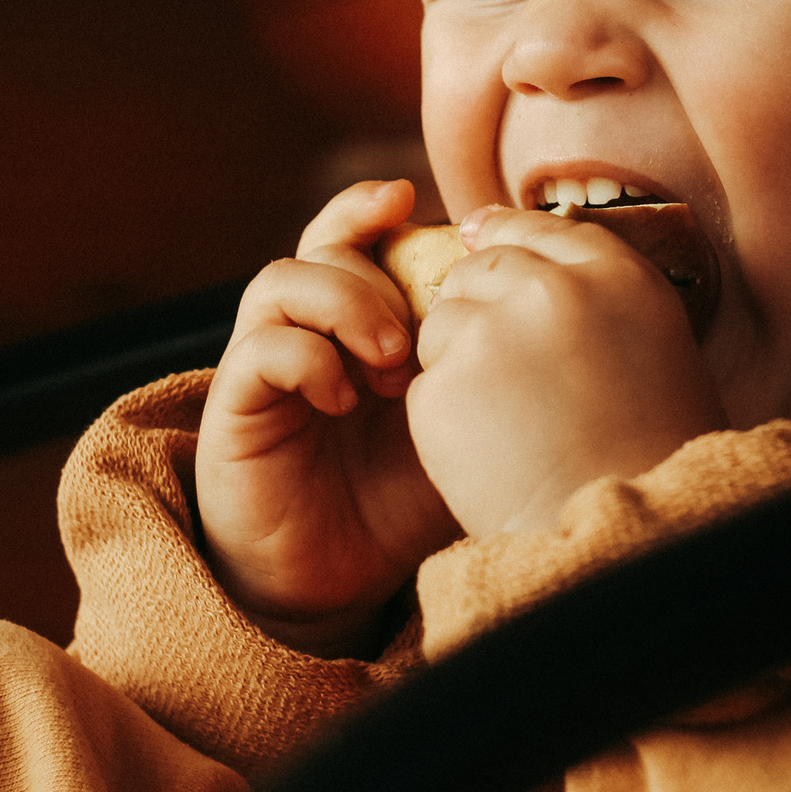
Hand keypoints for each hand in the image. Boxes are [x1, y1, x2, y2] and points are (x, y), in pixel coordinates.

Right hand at [197, 180, 463, 654]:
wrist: (334, 586)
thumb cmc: (398, 506)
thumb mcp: (459, 430)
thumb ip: (484, 374)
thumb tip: (554, 320)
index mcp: (358, 325)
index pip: (359, 238)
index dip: (379, 210)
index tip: (422, 205)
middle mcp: (308, 333)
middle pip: (323, 246)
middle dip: (376, 266)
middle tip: (421, 330)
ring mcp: (267, 367)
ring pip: (281, 282)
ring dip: (343, 304)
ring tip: (391, 362)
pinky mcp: (236, 409)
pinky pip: (258, 351)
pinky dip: (306, 359)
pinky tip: (344, 400)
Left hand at [408, 205, 724, 537]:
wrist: (628, 541)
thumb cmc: (656, 454)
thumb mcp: (656, 347)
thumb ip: (596, 294)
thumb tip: (518, 251)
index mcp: (617, 276)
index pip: (543, 227)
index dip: (510, 237)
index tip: (489, 245)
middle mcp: (550, 289)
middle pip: (481, 267)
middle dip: (482, 306)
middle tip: (512, 374)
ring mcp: (489, 335)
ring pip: (442, 322)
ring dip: (460, 360)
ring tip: (512, 423)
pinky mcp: (440, 388)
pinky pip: (426, 384)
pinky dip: (446, 416)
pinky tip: (491, 453)